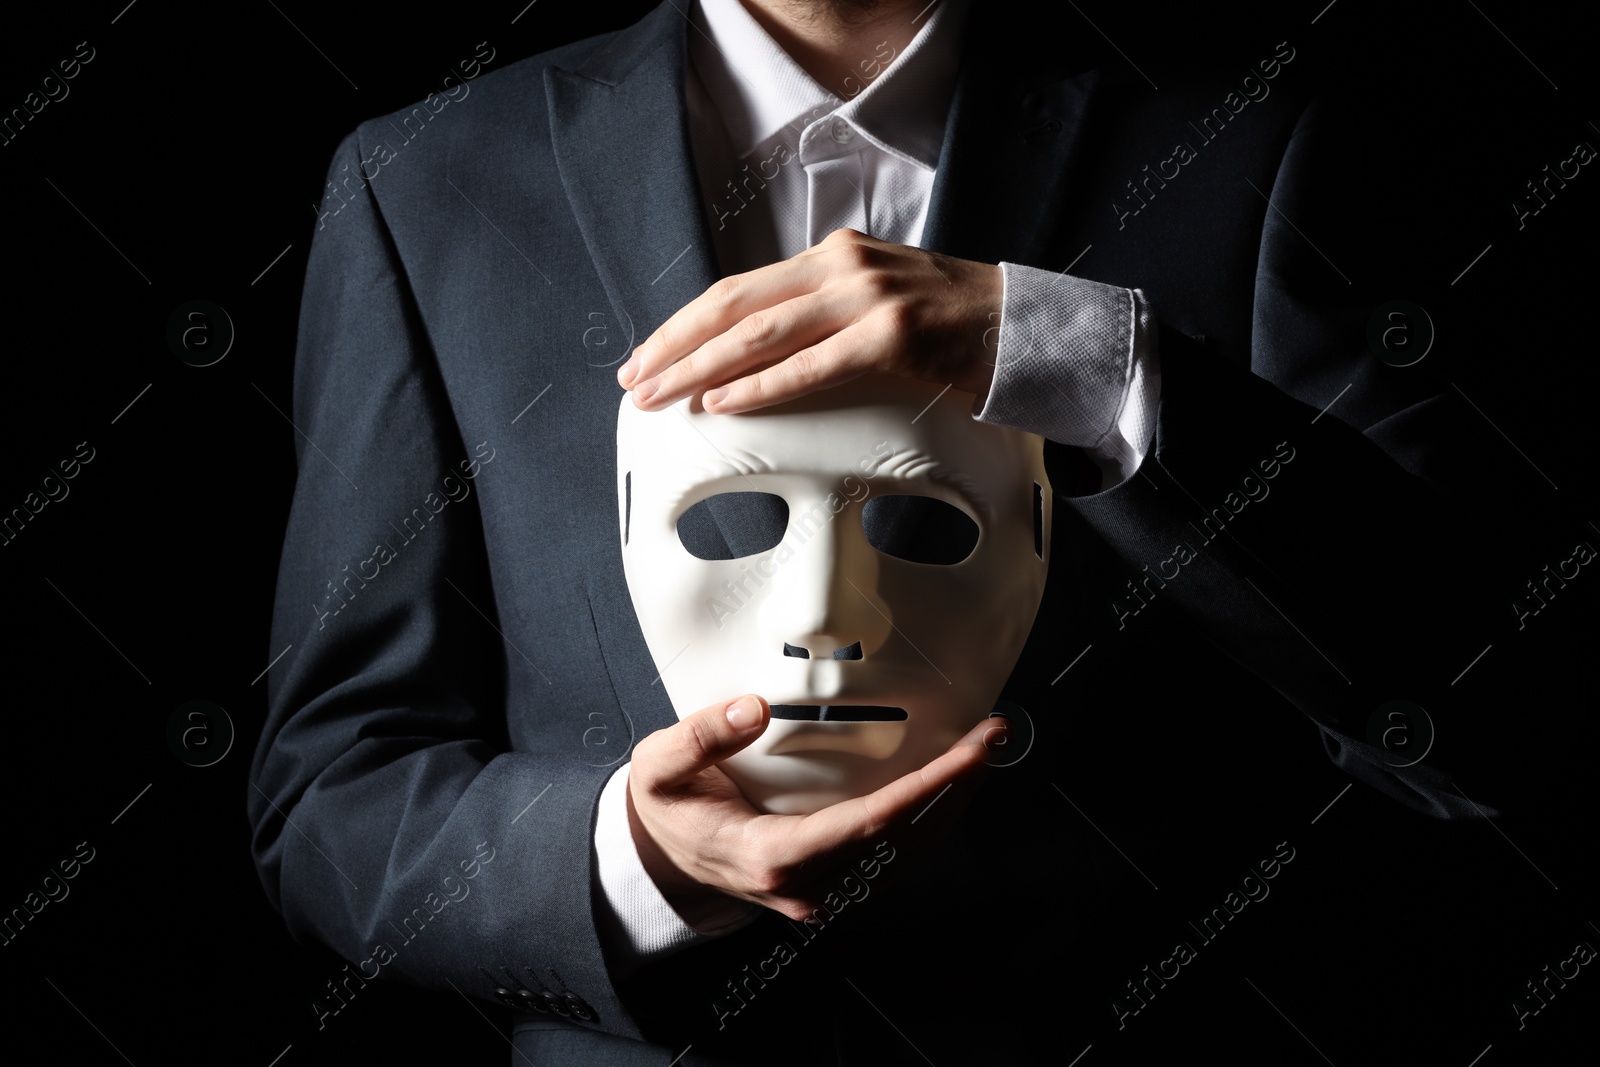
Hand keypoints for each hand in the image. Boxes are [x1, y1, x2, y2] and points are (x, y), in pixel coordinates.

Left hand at [617, 229, 1002, 413]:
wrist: (1026, 327)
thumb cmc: (951, 326)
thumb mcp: (876, 301)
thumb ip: (822, 314)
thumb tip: (755, 354)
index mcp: (833, 256)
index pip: (739, 287)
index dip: (685, 323)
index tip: (647, 354)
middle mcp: (843, 266)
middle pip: (735, 303)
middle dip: (674, 344)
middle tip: (634, 380)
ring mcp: (869, 297)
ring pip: (761, 330)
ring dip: (700, 367)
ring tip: (662, 396)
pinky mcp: (894, 335)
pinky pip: (812, 365)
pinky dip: (761, 386)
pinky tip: (722, 402)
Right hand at [627, 693, 1001, 923]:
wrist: (658, 863)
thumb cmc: (664, 811)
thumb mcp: (660, 767)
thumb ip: (701, 736)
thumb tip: (752, 707)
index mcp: (770, 855)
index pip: (869, 824)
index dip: (926, 789)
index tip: (966, 754)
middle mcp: (806, 884)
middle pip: (903, 840)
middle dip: (956, 789)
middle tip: (992, 737)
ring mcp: (821, 893)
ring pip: (906, 856)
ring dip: (950, 805)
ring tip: (981, 753)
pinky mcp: (830, 886)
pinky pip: (892, 857)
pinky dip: (926, 820)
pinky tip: (945, 785)